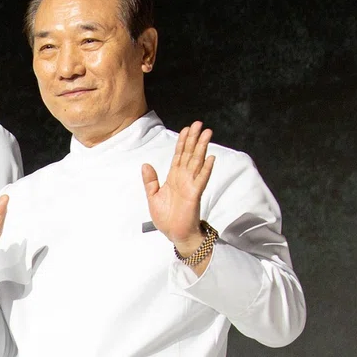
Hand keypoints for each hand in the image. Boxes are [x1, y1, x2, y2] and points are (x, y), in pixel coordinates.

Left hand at [142, 121, 215, 260]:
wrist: (174, 233)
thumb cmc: (166, 217)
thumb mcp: (153, 197)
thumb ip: (150, 181)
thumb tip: (145, 164)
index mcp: (174, 177)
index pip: (179, 155)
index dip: (182, 141)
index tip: (186, 128)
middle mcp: (184, 178)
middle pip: (189, 154)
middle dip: (194, 139)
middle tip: (199, 123)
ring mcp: (191, 185)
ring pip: (197, 162)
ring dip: (202, 148)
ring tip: (207, 133)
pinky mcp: (195, 194)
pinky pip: (201, 179)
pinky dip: (206, 169)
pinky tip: (211, 158)